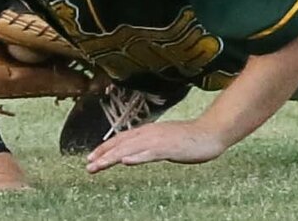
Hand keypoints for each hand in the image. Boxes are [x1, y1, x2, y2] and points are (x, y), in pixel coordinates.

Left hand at [85, 120, 228, 172]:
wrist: (210, 133)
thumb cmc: (188, 139)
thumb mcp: (163, 141)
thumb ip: (148, 145)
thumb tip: (133, 152)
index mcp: (147, 131)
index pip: (120, 139)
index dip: (104, 148)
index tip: (90, 158)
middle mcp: (149, 133)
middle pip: (121, 144)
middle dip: (102, 155)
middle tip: (88, 167)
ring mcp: (158, 140)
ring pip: (130, 149)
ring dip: (112, 157)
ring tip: (98, 166)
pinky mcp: (169, 147)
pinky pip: (150, 153)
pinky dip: (137, 157)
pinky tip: (125, 162)